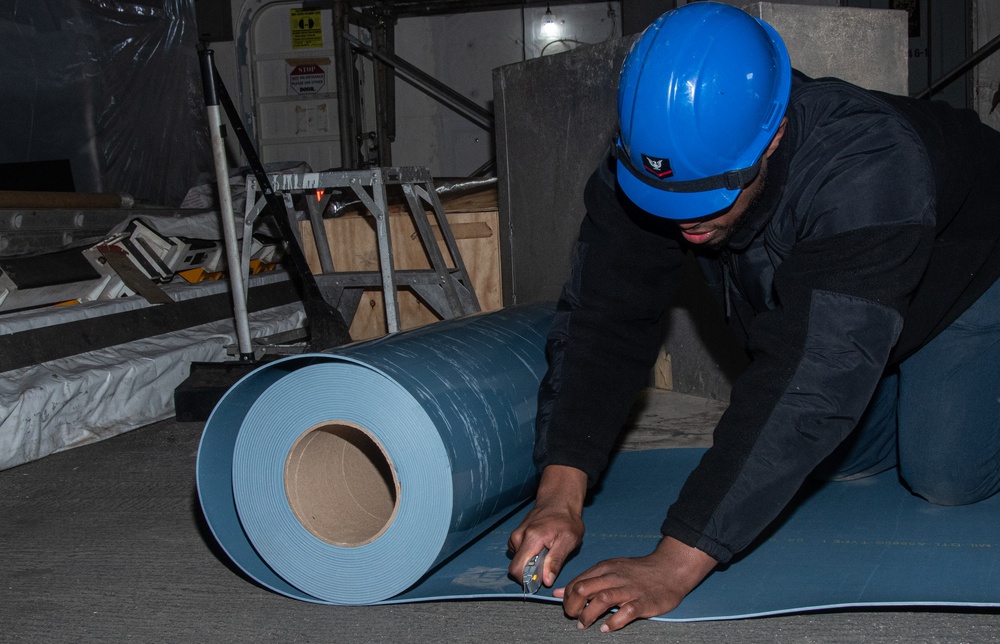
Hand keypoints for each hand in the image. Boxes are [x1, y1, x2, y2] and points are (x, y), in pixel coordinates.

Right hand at [507, 465, 587, 588]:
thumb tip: (547, 580)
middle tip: (547, 567)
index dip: (527, 580)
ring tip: (547, 554)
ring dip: (530, 564)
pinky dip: (528, 556)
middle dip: (529, 573)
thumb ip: (556, 561)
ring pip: (518, 560)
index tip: (541, 580)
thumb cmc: (567, 520)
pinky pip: (519, 553)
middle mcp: (518, 537)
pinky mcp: (516, 535)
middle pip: (515, 566)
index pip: (517, 568)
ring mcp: (516, 535)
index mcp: (531, 538)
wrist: (559, 501)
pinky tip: (541, 549)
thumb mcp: (569, 541)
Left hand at [556, 536, 716, 631]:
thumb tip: (560, 593)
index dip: (567, 598)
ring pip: (601, 599)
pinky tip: (606, 628)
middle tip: (574, 618)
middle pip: (584, 589)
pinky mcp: (643, 601)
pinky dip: (613, 622)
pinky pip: (626, 613)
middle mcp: (614, 577)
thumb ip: (586, 581)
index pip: (576, 583)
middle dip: (573, 607)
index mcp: (604, 568)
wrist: (670, 568)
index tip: (569, 609)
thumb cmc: (638, 572)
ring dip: (589, 615)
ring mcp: (629, 589)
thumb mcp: (610, 570)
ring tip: (584, 625)